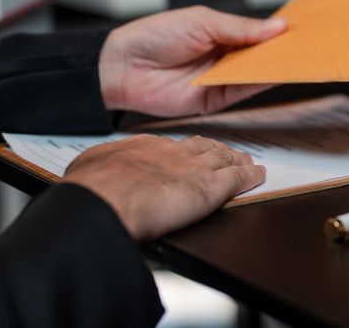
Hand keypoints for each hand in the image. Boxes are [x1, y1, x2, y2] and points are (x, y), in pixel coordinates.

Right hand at [63, 134, 263, 241]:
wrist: (104, 201)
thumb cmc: (92, 189)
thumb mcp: (89, 167)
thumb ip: (99, 165)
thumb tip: (93, 172)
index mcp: (144, 148)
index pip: (170, 146)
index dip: (183, 150)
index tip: (187, 152)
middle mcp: (173, 153)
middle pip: (201, 147)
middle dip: (214, 150)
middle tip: (225, 151)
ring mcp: (195, 168)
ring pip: (223, 159)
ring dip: (236, 159)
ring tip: (245, 160)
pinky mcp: (210, 188)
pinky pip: (238, 178)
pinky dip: (251, 175)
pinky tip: (258, 174)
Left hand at [98, 6, 285, 116]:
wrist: (122, 66)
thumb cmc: (155, 35)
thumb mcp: (203, 22)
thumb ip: (241, 28)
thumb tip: (278, 25)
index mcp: (221, 32)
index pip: (257, 33)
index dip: (277, 31)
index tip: (303, 28)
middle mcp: (224, 56)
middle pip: (260, 55)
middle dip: (282, 50)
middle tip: (309, 45)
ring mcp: (220, 78)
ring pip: (255, 73)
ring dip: (275, 66)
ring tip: (300, 57)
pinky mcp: (214, 100)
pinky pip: (242, 91)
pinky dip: (260, 83)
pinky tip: (278, 73)